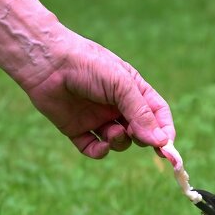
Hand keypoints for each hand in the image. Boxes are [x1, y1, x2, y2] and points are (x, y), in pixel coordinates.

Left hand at [20, 31, 174, 158]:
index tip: (167, 146)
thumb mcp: (120, 85)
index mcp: (131, 89)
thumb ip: (140, 113)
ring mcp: (96, 117)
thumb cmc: (88, 65)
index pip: (156, 112)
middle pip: (140, 131)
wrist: (48, 63)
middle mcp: (116, 105)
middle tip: (139, 138)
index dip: (164, 130)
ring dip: (120, 142)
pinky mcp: (76, 129)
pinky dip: (99, 152)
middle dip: (143, 139)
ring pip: (118, 142)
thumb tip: (159, 141)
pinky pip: (92, 148)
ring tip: (112, 132)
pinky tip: (101, 145)